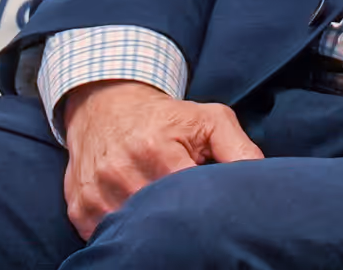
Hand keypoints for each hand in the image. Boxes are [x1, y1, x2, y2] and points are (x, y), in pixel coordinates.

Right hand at [60, 80, 261, 239]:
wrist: (105, 106)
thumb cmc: (165, 118)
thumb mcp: (209, 120)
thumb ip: (239, 149)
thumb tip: (264, 179)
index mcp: (156, 149)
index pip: (189, 197)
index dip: (205, 208)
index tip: (216, 209)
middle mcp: (120, 172)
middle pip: (160, 219)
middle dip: (181, 221)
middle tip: (194, 216)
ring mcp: (96, 194)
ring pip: (134, 232)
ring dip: (152, 228)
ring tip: (166, 215)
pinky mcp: (79, 209)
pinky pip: (105, 236)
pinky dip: (125, 234)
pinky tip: (139, 219)